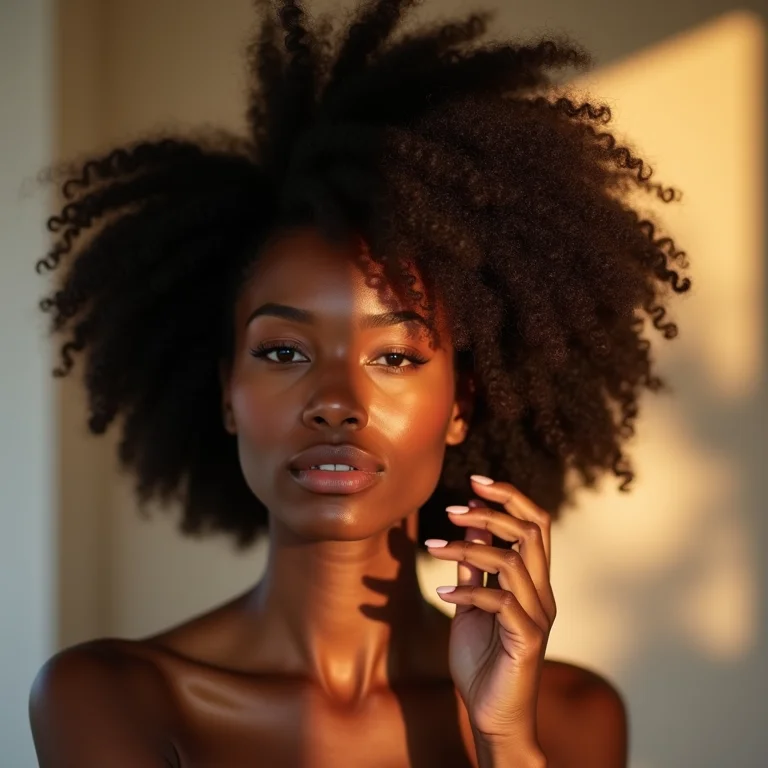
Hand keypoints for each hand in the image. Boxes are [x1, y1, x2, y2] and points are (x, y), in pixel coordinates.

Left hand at [425, 475, 555, 750]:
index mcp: (533, 581)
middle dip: (490, 513)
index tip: (475, 481)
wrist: (492, 716)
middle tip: (451, 509)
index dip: (510, 497)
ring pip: (514, 560)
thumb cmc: (482, 660)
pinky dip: (468, 590)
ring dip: (468, 548)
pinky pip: (500, 600)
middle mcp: (542, 593)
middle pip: (532, 531)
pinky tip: (442, 591)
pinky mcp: (528, 639)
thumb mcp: (472, 604)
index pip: (536, 525)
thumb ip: (475, 568)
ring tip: (433, 546)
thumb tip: (471, 528)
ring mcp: (539, 615)